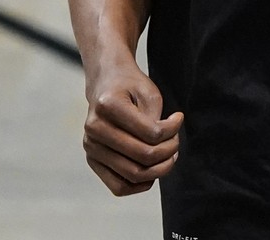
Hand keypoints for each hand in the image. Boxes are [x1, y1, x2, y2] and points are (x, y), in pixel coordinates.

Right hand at [83, 64, 182, 195]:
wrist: (104, 83)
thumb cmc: (128, 85)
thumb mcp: (148, 92)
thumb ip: (156, 120)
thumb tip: (165, 150)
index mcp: (108, 106)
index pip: (151, 132)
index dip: (173, 130)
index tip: (178, 118)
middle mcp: (95, 128)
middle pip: (143, 156)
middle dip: (169, 151)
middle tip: (175, 141)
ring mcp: (91, 146)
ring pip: (133, 174)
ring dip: (159, 170)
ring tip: (168, 156)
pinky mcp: (92, 159)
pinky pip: (119, 186)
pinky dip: (140, 184)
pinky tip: (153, 171)